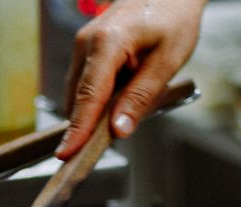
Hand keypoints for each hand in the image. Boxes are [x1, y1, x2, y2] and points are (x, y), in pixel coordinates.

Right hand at [56, 0, 206, 159]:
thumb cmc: (173, 19)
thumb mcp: (166, 62)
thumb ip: (141, 97)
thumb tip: (120, 129)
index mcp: (107, 43)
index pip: (88, 96)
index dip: (77, 129)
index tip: (67, 154)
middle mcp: (87, 42)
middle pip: (78, 98)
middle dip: (87, 125)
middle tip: (106, 146)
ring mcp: (83, 44)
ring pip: (80, 92)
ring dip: (96, 111)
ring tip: (127, 110)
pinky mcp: (87, 49)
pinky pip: (86, 83)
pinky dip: (99, 98)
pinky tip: (123, 96)